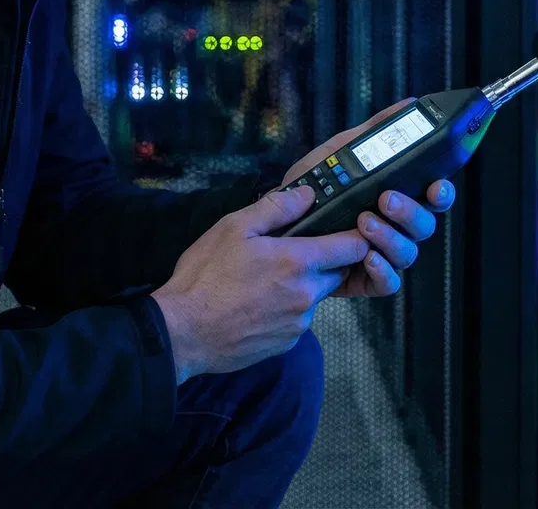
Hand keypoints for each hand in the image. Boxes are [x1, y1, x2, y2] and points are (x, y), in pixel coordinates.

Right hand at [152, 186, 369, 382]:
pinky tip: (255, 305)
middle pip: (336, 272)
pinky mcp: (286, 343)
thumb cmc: (205, 277)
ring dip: (300, 287)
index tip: (346, 229)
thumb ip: (276, 208)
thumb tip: (308, 194)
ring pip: (314, 297)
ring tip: (262, 282)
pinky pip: (296, 320)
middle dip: (322, 261)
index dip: (354, 235)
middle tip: (289, 253)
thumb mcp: (233, 228)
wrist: (183, 333)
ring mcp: (298, 323)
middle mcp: (307, 295)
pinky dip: (285, 310)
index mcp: (298, 262)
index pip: (352, 247)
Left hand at [279, 100, 457, 298]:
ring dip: (391, 238)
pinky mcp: (365, 277)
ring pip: (408, 252)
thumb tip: (407, 105)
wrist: (276, 220)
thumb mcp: (340, 152)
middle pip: (424, 225)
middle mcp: (395, 226)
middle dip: (409, 212)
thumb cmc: (313, 186)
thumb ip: (375, 130)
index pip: (432, 196)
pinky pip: (388, 282)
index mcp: (397, 196)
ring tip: (365, 223)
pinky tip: (368, 258)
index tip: (435, 185)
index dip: (441, 192)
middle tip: (386, 199)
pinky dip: (382, 271)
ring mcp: (383, 252)